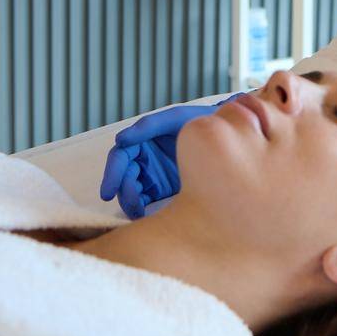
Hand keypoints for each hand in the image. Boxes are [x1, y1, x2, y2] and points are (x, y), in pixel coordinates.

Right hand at [98, 95, 243, 218]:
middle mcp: (144, 157)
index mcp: (143, 140)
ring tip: (139, 212)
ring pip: (132, 191)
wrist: (228, 137)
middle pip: (124, 177)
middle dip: (123, 192)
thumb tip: (121, 139)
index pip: (120, 157)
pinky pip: (144, 201)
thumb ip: (149, 126)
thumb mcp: (176, 119)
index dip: (112, 173)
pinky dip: (141, 209)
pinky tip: (145, 215)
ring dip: (131, 202)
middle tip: (130, 205)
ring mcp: (153, 174)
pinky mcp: (162, 189)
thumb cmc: (200, 122)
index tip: (108, 191)